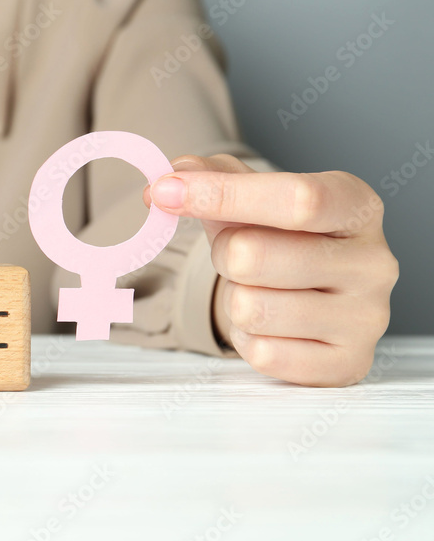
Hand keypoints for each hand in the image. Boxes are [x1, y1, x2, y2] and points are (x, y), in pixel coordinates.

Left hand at [146, 155, 398, 386]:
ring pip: (250, 308)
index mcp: (356, 207)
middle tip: (236, 254)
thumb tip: (171, 177)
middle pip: (253, 255)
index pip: (296, 198)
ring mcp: (366, 318)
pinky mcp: (345, 364)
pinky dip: (248, 339)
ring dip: (236, 300)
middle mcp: (374, 261)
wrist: (318, 302)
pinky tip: (272, 326)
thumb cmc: (284, 241)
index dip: (223, 193)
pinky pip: (262, 353)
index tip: (165, 191)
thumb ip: (213, 176)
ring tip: (260, 291)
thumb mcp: (254, 199)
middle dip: (223, 254)